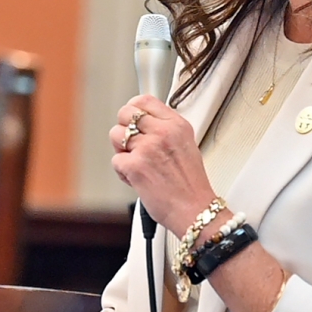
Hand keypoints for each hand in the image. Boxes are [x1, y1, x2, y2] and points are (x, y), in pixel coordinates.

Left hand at [109, 95, 217, 234]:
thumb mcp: (186, 146)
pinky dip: (122, 172)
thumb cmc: (191, 185)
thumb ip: (166, 130)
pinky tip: (136, 179)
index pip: (145, 100)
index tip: (132, 117)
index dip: (133, 109)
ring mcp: (147, 148)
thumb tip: (144, 122)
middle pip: (125, 113)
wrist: (195, 210)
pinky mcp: (135, 166)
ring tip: (135, 162)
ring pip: (116, 135)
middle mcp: (162, 132)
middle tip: (130, 143)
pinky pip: (116, 160)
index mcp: (177, 125)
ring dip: (121, 150)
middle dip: (123, 128)